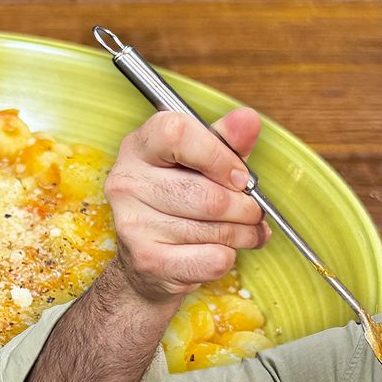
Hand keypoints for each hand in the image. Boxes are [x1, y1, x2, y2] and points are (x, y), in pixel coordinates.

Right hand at [103, 107, 270, 306]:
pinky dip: (228, 258)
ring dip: (242, 234)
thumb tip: (248, 120)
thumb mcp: (201, 162)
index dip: (220, 156)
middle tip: (254, 211)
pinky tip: (222, 251)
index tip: (241, 177)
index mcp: (140, 146)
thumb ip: (226, 140)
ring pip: (213, 229)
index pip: (178, 134)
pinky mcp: (147, 261)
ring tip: (246, 232)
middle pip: (207, 195)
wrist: (149, 260)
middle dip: (244, 207)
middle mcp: (127, 182)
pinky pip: (211, 260)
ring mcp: (133, 224)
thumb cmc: (179, 202)